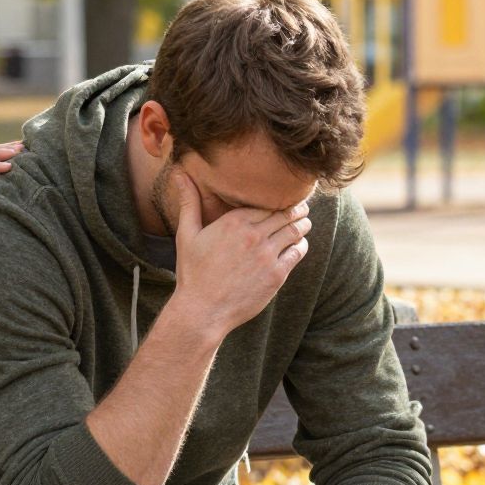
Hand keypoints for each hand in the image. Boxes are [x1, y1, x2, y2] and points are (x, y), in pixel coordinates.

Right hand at [170, 172, 310, 342]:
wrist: (202, 311)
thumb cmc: (193, 273)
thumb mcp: (187, 234)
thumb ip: (189, 202)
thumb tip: (180, 173)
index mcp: (234, 221)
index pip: (267, 201)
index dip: (280, 198)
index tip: (286, 197)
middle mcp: (253, 235)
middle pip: (286, 213)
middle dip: (296, 209)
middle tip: (303, 207)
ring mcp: (267, 255)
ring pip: (295, 230)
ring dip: (302, 224)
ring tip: (304, 222)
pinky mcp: (276, 275)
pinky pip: (297, 252)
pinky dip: (301, 245)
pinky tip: (298, 244)